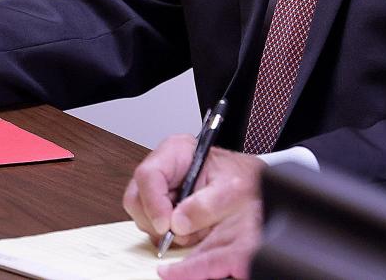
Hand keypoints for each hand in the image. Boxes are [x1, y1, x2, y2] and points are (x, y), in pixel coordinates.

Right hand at [123, 136, 264, 269]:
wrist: (249, 185)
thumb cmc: (240, 177)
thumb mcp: (231, 189)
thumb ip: (206, 205)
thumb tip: (178, 223)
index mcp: (175, 151)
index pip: (148, 175)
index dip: (153, 202)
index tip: (166, 224)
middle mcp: (162, 168)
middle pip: (137, 198)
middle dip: (155, 220)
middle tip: (177, 232)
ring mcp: (159, 189)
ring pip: (142, 216)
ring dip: (163, 230)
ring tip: (192, 229)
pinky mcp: (162, 207)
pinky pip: (152, 226)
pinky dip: (169, 235)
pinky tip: (190, 230)